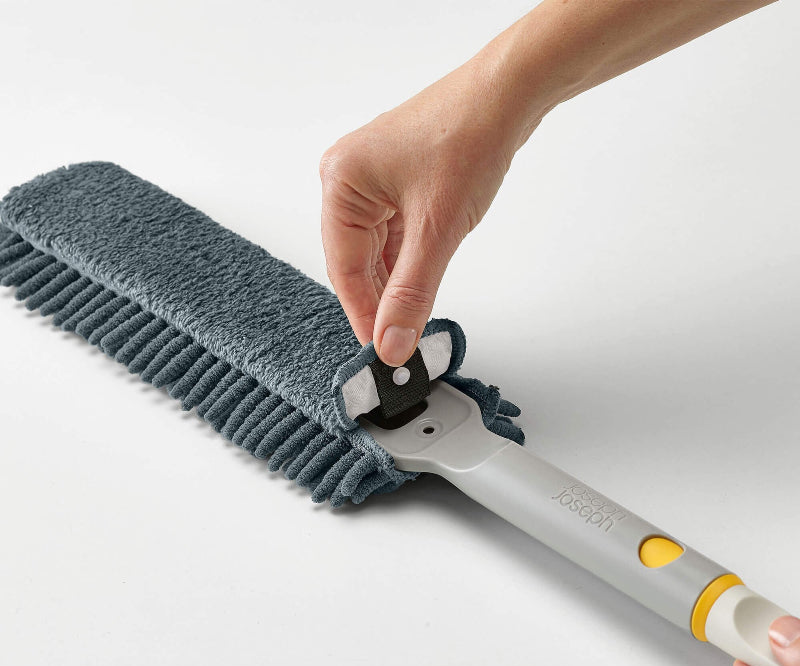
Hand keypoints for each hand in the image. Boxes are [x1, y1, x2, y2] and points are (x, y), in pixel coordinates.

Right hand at [319, 54, 536, 365]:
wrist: (510, 94)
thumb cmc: (469, 139)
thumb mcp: (436, 231)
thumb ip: (411, 294)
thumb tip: (392, 344)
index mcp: (341, 182)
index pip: (344, 268)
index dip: (363, 315)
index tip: (381, 353)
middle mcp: (348, 179)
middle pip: (356, 261)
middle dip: (379, 302)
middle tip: (398, 345)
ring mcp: (372, 180)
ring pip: (376, 252)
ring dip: (395, 285)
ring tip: (411, 322)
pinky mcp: (395, 182)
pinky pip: (392, 235)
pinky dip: (406, 263)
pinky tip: (418, 287)